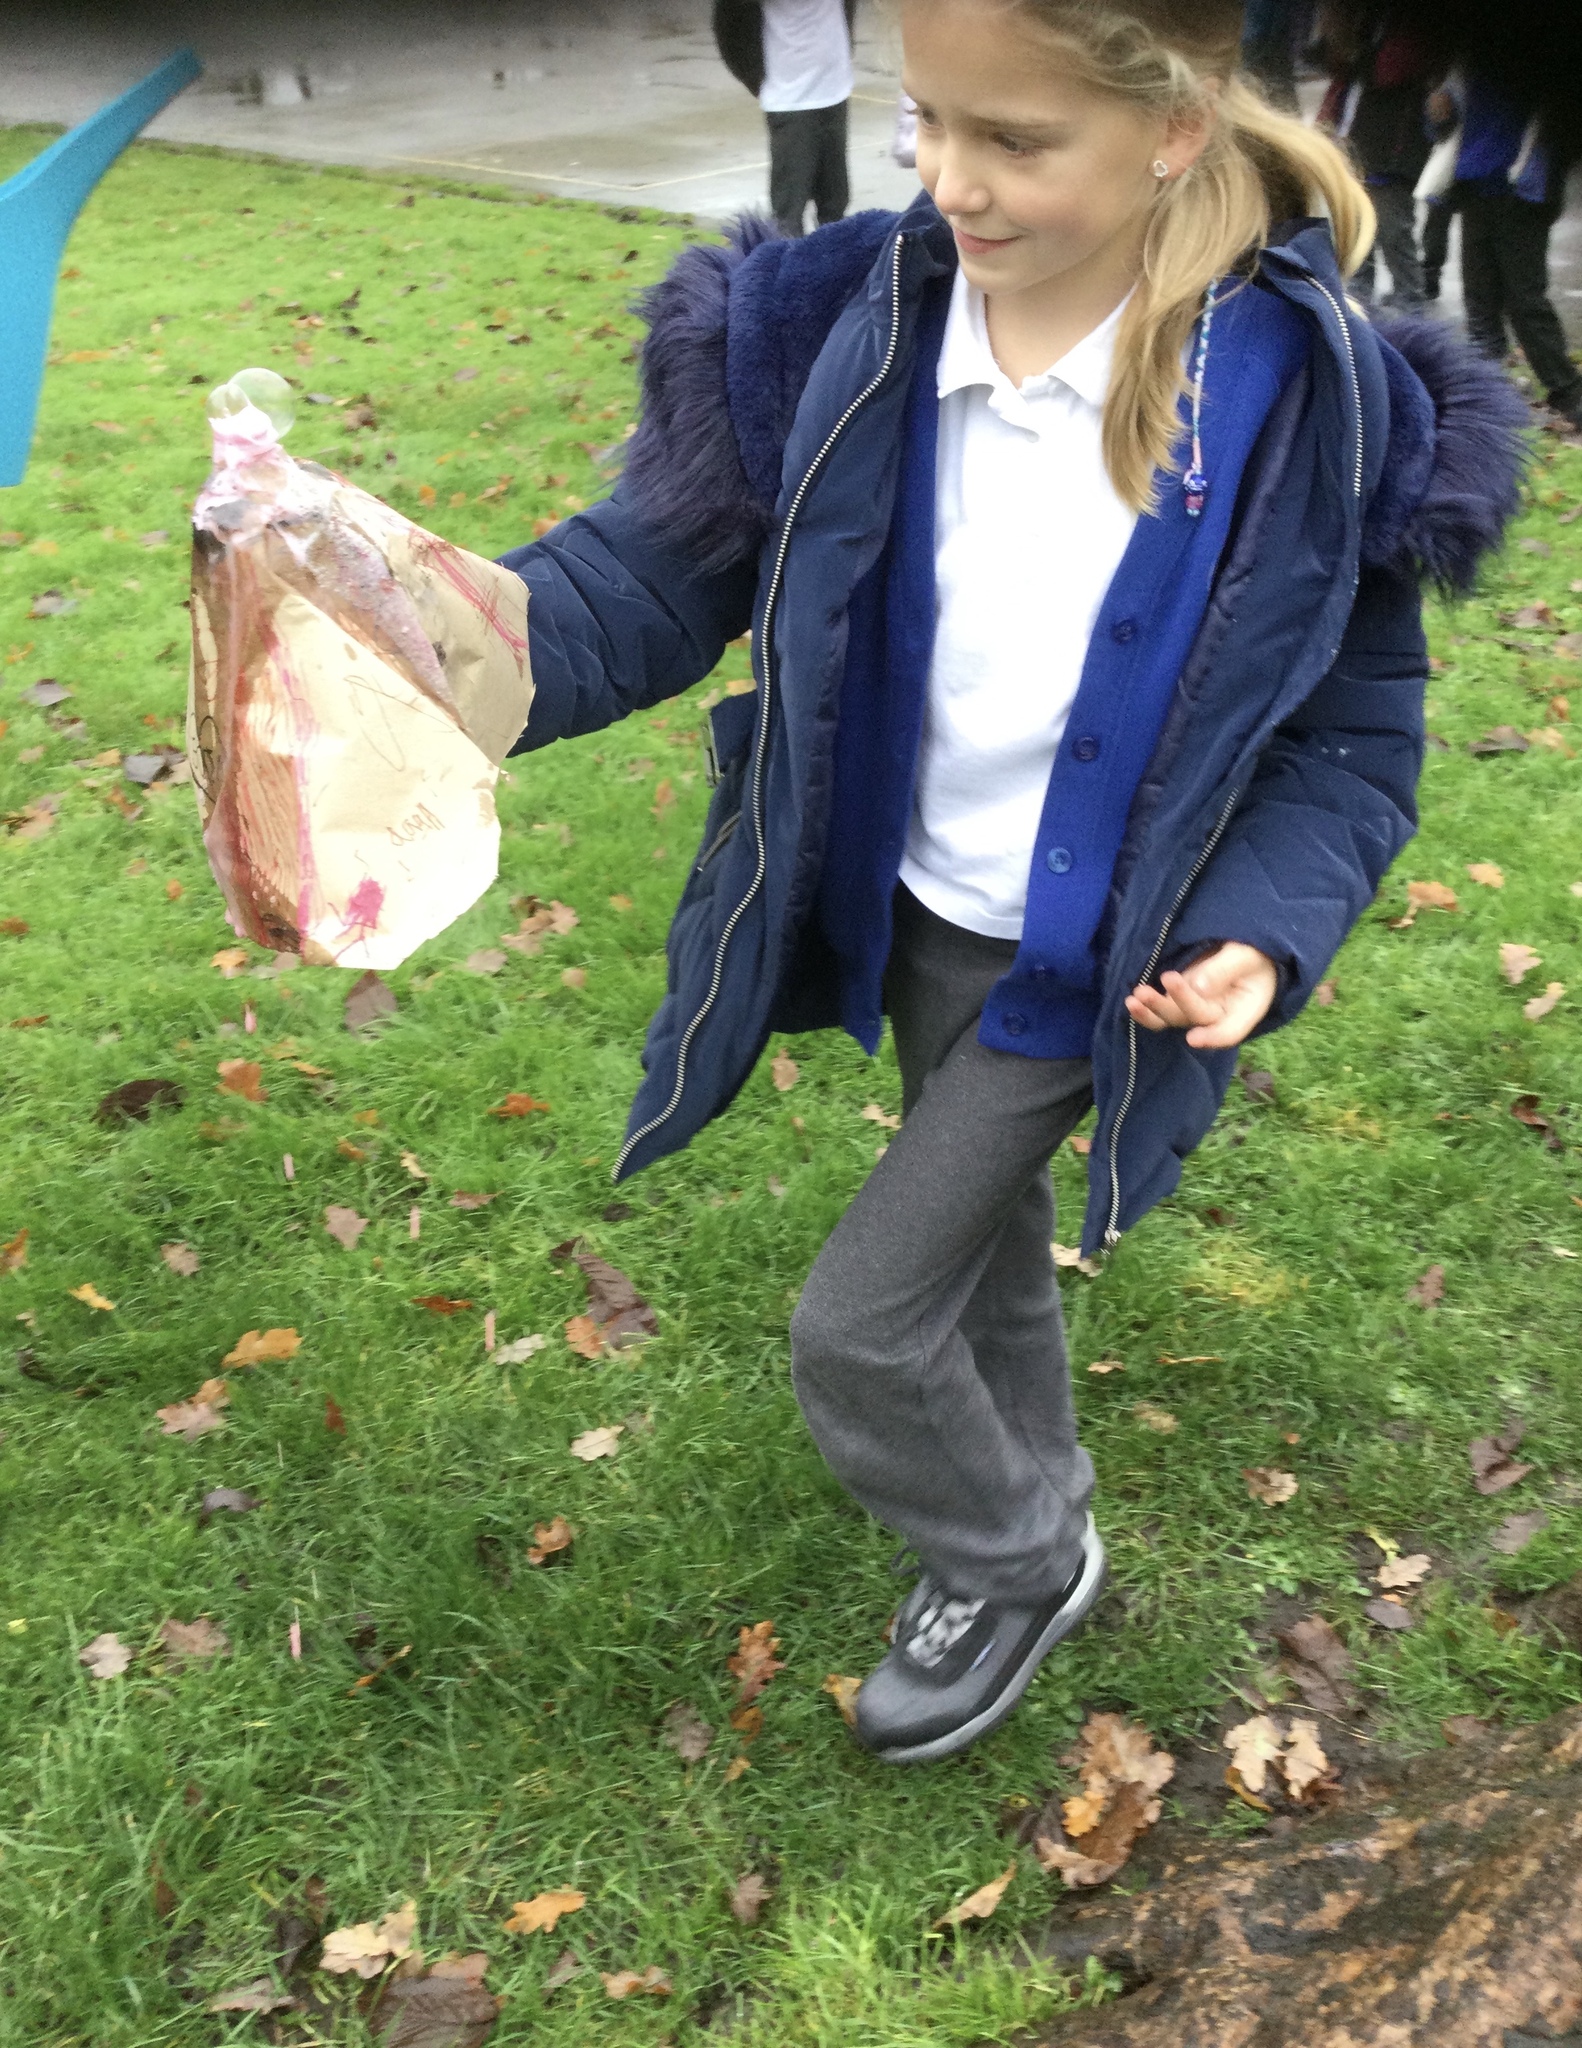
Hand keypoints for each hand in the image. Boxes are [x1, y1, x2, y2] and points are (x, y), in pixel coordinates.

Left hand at [1124, 942, 1278, 1049]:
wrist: (1244, 950)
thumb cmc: (1253, 953)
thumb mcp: (1245, 955)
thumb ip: (1224, 970)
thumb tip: (1198, 987)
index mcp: (1246, 1010)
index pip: (1230, 1031)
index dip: (1212, 1038)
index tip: (1192, 1038)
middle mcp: (1219, 1016)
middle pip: (1196, 1018)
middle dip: (1177, 1003)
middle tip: (1165, 979)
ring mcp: (1197, 1010)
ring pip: (1174, 1019)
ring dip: (1154, 1010)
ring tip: (1135, 997)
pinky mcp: (1180, 1003)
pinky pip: (1162, 1015)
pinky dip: (1146, 1012)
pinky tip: (1131, 1002)